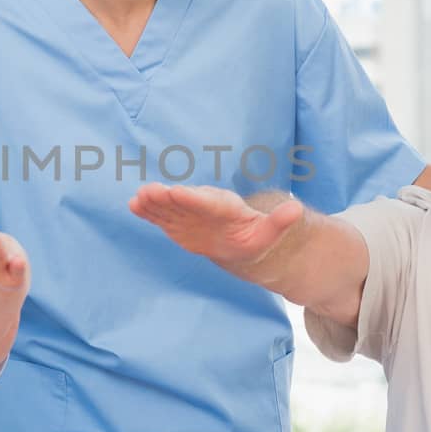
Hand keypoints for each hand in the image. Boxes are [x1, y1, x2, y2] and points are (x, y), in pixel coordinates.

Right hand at [128, 183, 302, 269]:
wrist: (238, 240)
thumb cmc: (254, 238)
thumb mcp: (269, 234)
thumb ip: (279, 223)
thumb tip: (296, 210)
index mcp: (225, 208)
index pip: (208, 202)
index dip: (193, 198)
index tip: (177, 191)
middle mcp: (204, 206)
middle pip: (184, 201)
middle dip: (167, 197)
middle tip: (150, 191)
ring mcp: (189, 213)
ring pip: (169, 206)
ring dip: (154, 202)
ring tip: (137, 198)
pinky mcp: (178, 222)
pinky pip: (162, 215)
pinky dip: (149, 211)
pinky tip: (133, 206)